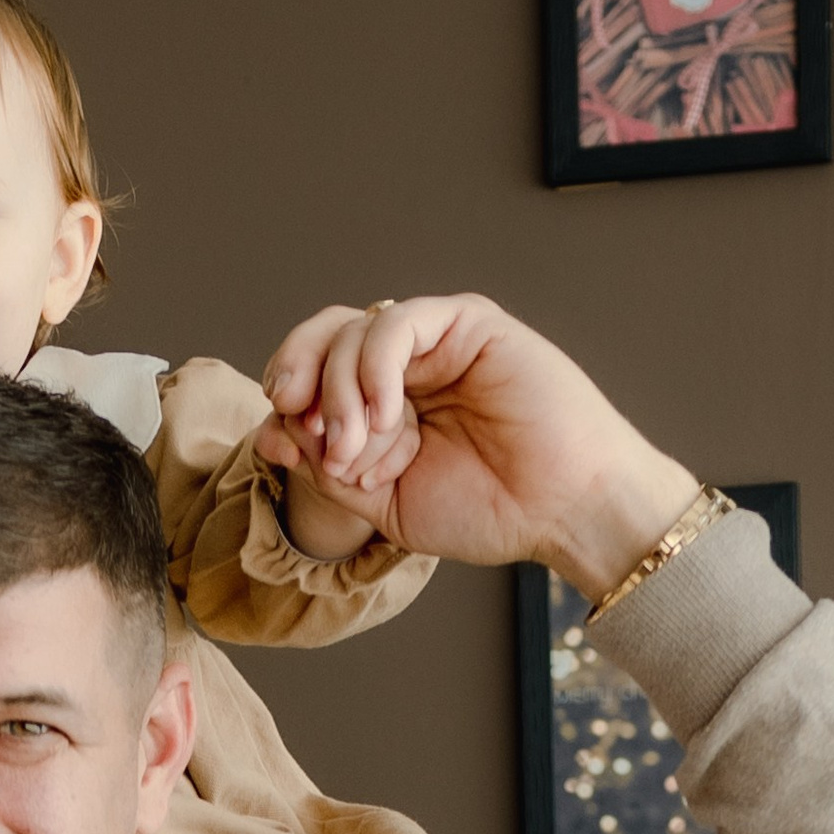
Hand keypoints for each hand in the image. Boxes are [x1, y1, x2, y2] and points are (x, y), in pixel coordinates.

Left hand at [260, 295, 700, 596]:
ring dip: (339, 391)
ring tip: (358, 446)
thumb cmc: (489, 509)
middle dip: (297, 378)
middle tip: (297, 423)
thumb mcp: (384, 501)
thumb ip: (328, 467)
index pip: (312, 377)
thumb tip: (272, 430)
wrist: (561, 511)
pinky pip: (397, 323)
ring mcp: (437, 342)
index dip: (287, 402)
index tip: (284, 444)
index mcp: (383, 405)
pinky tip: (384, 414)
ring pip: (354, 331)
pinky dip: (373, 366)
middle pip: (323, 340)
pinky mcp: (469, 323)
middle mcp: (406, 367)